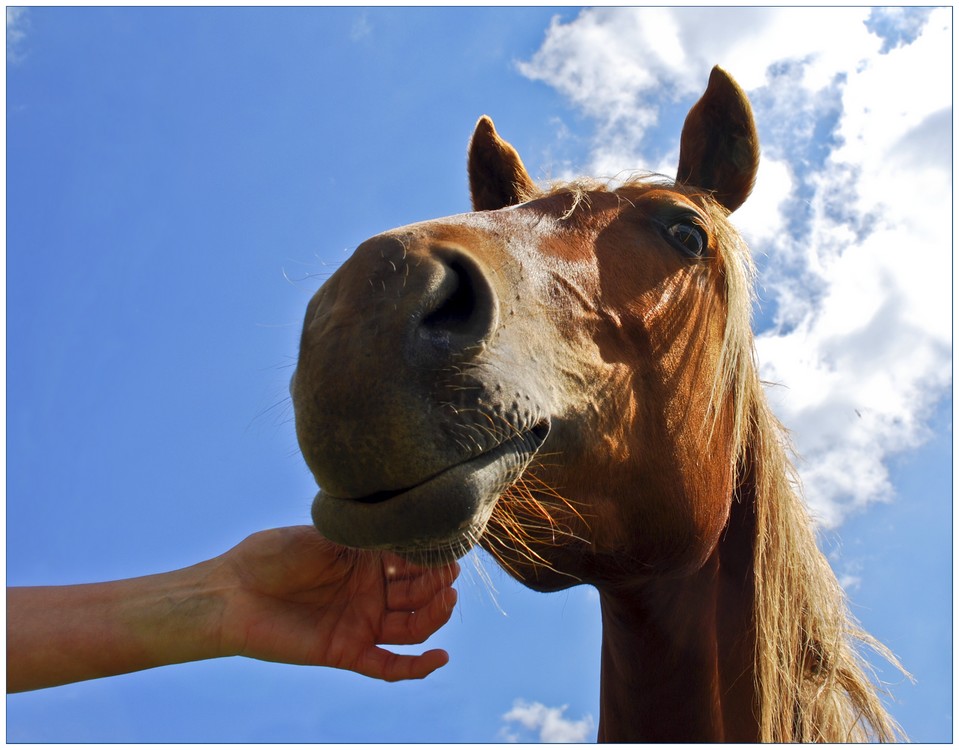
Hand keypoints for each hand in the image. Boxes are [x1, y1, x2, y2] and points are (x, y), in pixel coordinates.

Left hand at [214, 526, 458, 680]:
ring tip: (448, 600)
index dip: (432, 558)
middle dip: (438, 584)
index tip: (450, 547)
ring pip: (412, 626)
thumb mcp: (322, 534)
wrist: (231, 592)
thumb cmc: (271, 555)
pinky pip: (389, 665)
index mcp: (366, 560)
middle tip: (450, 573)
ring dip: (435, 616)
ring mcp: (361, 622)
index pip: (412, 561)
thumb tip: (404, 521)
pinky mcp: (347, 651)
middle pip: (418, 593)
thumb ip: (363, 534)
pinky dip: (416, 668)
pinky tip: (440, 659)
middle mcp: (370, 592)